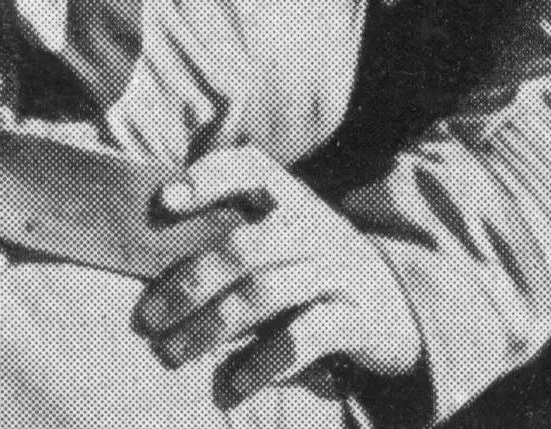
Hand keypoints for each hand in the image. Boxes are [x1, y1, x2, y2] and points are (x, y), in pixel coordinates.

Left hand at [138, 146, 423, 404]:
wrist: (402, 306)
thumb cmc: (317, 270)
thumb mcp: (286, 239)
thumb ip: (237, 238)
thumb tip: (160, 278)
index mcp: (293, 199)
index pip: (252, 167)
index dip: (209, 176)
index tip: (165, 200)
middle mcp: (316, 228)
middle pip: (245, 245)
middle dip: (190, 281)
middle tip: (149, 317)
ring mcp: (339, 272)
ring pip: (266, 292)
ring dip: (212, 326)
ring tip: (174, 353)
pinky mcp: (359, 320)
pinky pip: (305, 337)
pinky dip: (262, 362)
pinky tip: (232, 384)